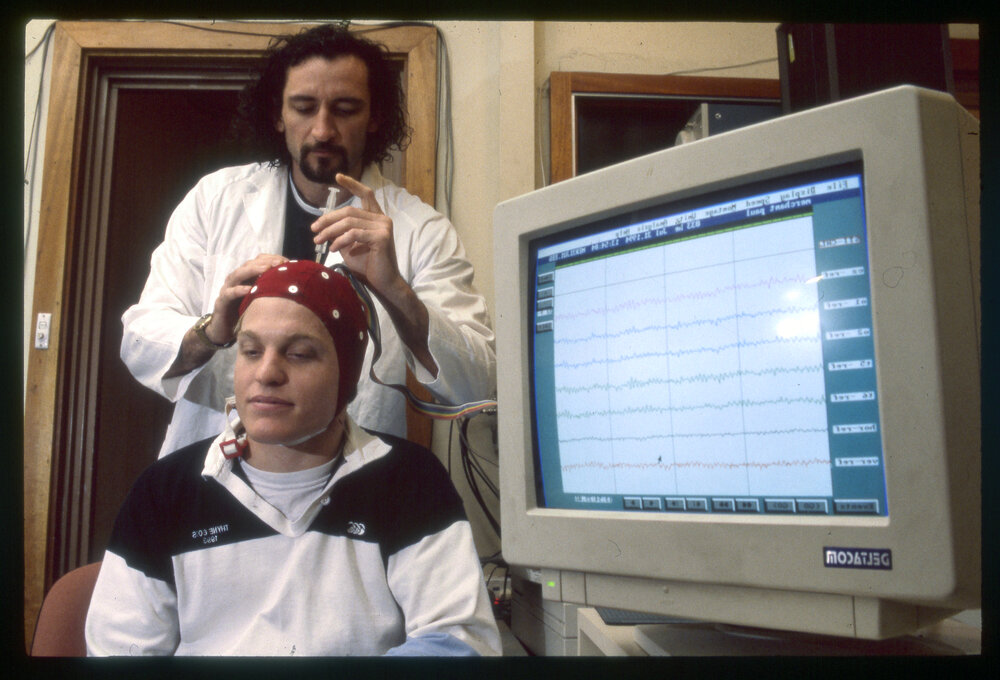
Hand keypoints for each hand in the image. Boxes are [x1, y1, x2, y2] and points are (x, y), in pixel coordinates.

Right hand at [207, 254, 287, 343]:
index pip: (257, 262)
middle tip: (278, 262)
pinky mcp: (221, 303)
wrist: (224, 331)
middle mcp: (236, 281)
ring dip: (251, 270)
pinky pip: (228, 294)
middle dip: (264, 262)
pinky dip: (238, 290)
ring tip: (266, 269)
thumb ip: (271, 291)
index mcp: (246, 278)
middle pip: (248, 265)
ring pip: (237, 275)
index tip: (285, 261)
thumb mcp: (260, 301)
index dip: (271, 259)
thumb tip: (294, 286)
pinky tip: (248, 289)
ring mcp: (227, 290)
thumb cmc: (244, 314)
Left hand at [311, 173, 402, 298]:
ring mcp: (384, 227)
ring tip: (318, 241)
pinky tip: (333, 249)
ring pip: (349, 222)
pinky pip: (354, 234)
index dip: (352, 184)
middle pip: (349, 211)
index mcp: (376, 217)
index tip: (338, 177)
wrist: (382, 283)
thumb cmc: (367, 266)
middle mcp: (382, 218)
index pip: (366, 194)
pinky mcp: (382, 237)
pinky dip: (340, 241)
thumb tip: (323, 226)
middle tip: (313, 229)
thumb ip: (341, 232)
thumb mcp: (350, 245)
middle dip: (328, 219)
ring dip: (329, 231)